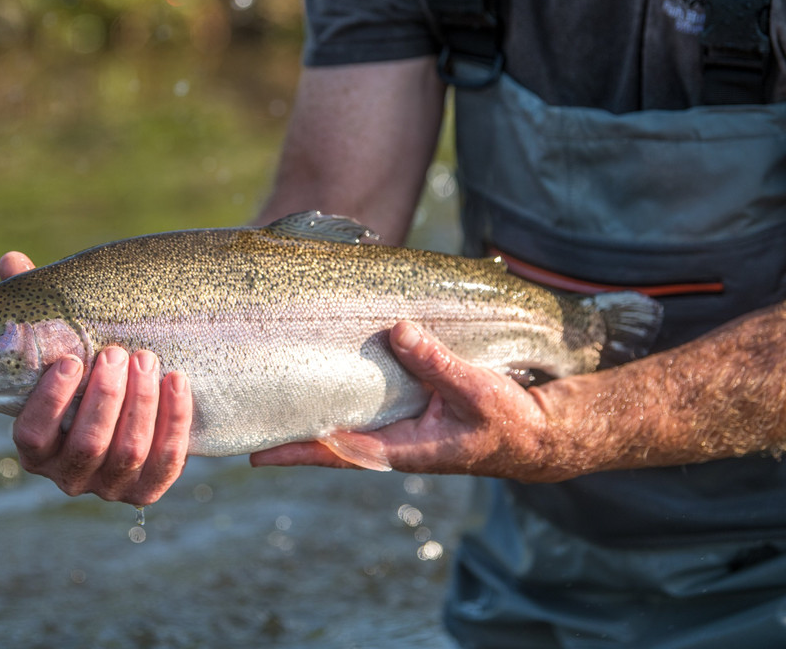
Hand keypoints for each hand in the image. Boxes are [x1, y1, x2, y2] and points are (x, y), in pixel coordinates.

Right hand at [0, 251, 192, 504]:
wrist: (138, 401)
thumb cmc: (88, 364)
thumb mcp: (62, 338)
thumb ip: (35, 307)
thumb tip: (10, 261)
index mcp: (36, 446)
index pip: (33, 435)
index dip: (50, 401)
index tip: (71, 360)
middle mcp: (68, 475)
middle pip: (85, 446)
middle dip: (105, 398)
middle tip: (119, 352)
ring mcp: (110, 486)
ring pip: (126, 454)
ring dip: (140, 404)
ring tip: (148, 359)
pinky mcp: (149, 489)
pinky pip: (166, 462)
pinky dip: (174, 421)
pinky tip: (177, 381)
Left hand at [251, 321, 568, 481]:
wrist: (539, 432)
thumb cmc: (510, 421)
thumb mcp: (475, 390)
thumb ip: (436, 363)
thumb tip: (396, 330)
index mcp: (403, 449)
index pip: (339, 452)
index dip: (298, 453)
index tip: (259, 455)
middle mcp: (393, 439)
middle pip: (330, 436)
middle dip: (291, 430)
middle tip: (246, 416)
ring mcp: (398, 424)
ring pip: (345, 416)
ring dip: (313, 406)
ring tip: (272, 389)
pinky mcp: (409, 406)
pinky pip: (367, 398)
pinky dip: (343, 385)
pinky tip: (324, 367)